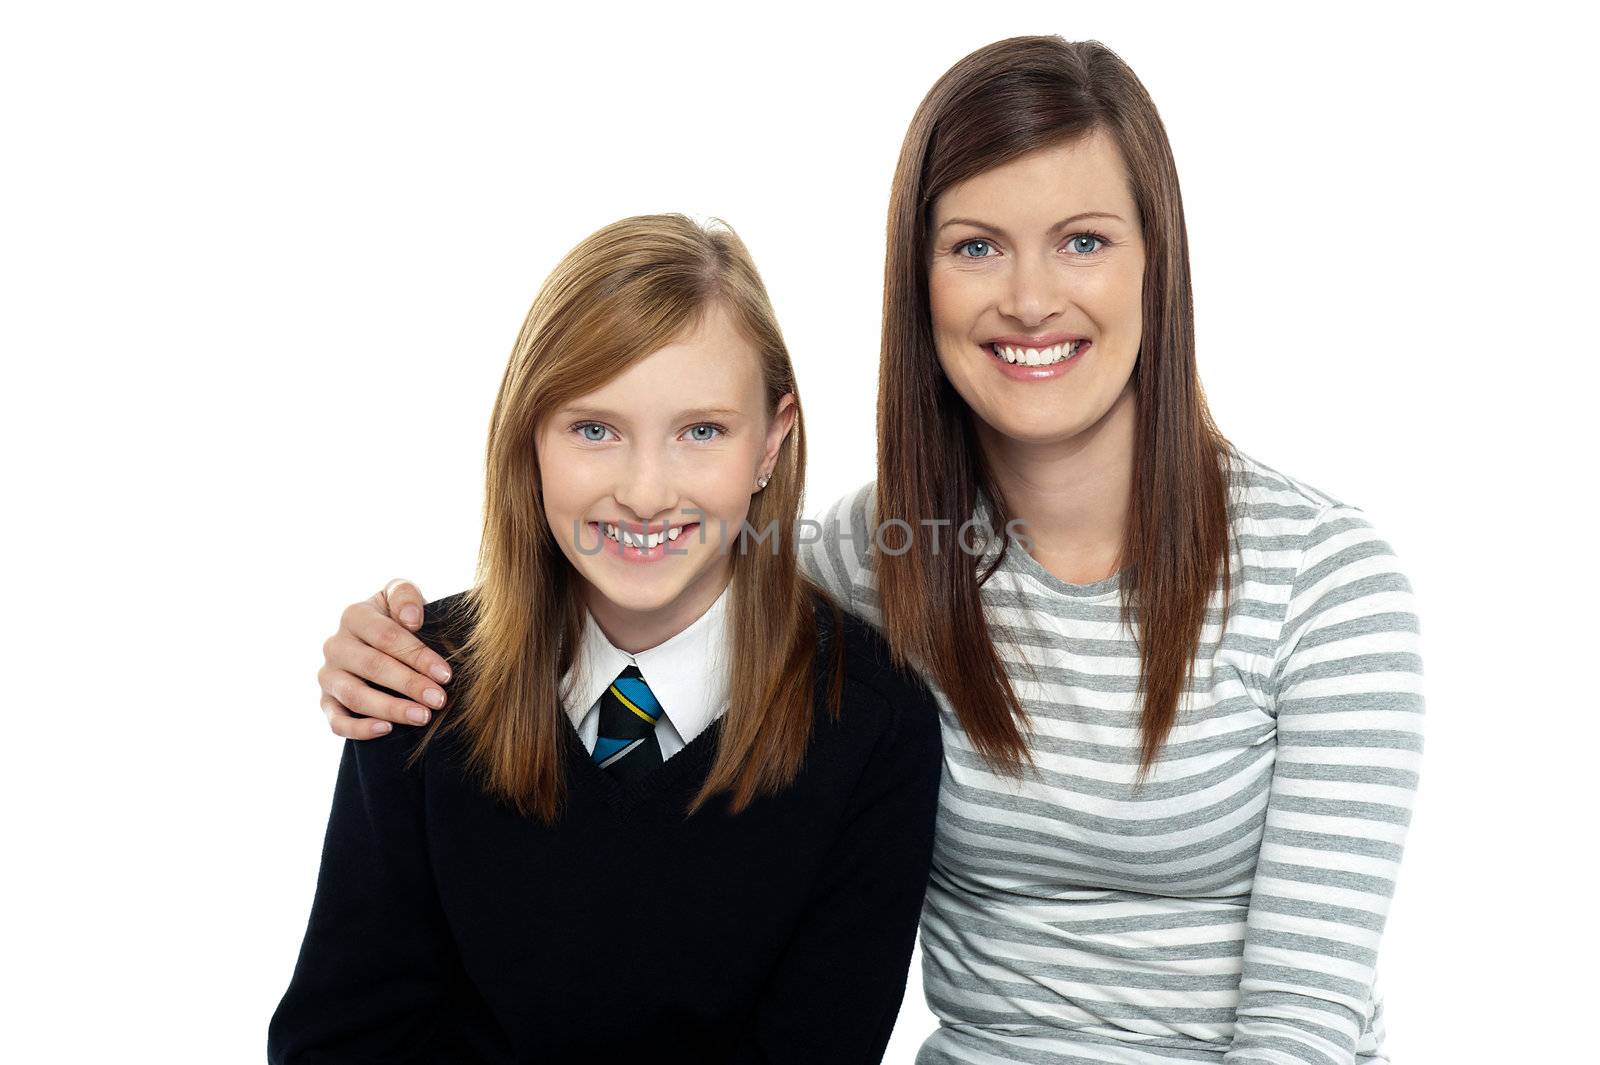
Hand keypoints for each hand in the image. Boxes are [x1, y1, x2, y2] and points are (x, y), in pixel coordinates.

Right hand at [318, 578, 454, 738]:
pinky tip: (387, 730)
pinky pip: (336, 721)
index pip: (386, 637)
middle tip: (439, 699)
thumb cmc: (397, 617)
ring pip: (355, 696)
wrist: (378, 640)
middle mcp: (335, 645)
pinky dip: (359, 729)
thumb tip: (411, 620)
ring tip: (422, 717)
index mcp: (354, 616)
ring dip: (390, 708)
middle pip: (373, 667)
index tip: (445, 674)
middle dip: (409, 684)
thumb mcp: (402, 595)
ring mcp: (328, 675)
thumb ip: (405, 595)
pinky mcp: (326, 701)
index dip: (417, 656)